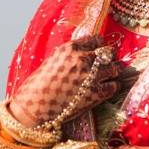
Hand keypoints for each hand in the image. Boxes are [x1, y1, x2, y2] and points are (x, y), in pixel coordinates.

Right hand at [9, 35, 125, 127]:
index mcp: (70, 49)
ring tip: (113, 73)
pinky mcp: (96, 94)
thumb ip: (68, 55)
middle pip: (107, 52)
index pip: (95, 40)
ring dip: (114, 71)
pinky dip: (113, 86)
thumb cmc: (37, 86)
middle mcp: (82, 59)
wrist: (34, 107)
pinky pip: (114, 86)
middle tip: (110, 61)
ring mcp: (91, 76)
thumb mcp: (51, 61)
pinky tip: (108, 88)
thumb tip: (82, 53)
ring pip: (114, 68)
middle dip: (110, 57)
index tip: (101, 50)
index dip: (100, 45)